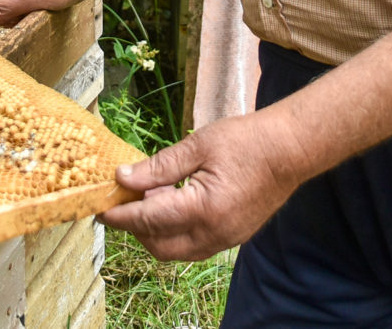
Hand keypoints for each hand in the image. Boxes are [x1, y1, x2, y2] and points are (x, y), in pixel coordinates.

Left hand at [100, 111, 306, 261]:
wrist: (291, 149)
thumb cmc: (247, 141)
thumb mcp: (198, 146)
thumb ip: (158, 167)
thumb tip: (124, 178)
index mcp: (204, 210)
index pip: (149, 220)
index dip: (121, 215)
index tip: (100, 208)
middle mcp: (214, 233)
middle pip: (160, 246)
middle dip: (135, 229)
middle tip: (122, 202)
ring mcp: (226, 239)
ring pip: (177, 250)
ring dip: (155, 231)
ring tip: (149, 196)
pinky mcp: (233, 236)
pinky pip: (194, 245)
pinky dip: (175, 230)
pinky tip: (173, 201)